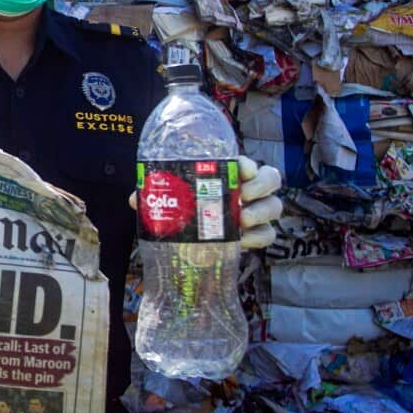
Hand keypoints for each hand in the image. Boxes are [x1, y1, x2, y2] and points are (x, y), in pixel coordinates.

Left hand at [128, 156, 281, 249]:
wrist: (195, 248)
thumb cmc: (187, 214)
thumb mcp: (172, 203)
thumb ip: (158, 198)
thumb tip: (137, 198)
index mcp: (231, 175)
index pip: (248, 163)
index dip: (247, 164)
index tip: (239, 168)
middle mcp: (250, 190)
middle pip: (272, 178)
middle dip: (260, 184)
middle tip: (242, 195)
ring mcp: (258, 213)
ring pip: (276, 205)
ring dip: (261, 211)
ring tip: (241, 220)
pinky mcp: (259, 235)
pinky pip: (270, 234)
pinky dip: (258, 237)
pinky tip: (240, 241)